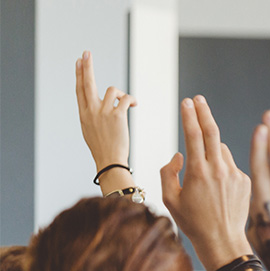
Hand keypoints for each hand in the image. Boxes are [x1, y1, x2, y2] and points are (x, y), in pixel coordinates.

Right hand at [76, 51, 135, 173]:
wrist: (109, 161)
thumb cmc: (103, 148)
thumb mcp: (90, 130)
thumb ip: (92, 115)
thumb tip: (97, 105)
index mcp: (83, 114)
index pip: (80, 90)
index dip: (79, 75)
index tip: (79, 62)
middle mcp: (91, 111)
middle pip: (87, 83)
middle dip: (87, 67)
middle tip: (86, 53)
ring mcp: (103, 112)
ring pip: (113, 90)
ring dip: (122, 94)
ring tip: (127, 103)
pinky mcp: (117, 115)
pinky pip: (126, 98)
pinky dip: (131, 99)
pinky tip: (134, 105)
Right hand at [160, 96, 252, 270]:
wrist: (222, 241)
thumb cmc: (192, 222)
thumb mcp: (170, 199)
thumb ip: (168, 172)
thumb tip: (179, 155)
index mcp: (198, 173)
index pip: (194, 136)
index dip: (190, 116)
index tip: (187, 102)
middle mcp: (219, 170)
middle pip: (213, 132)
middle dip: (204, 113)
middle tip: (198, 100)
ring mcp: (235, 174)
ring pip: (221, 151)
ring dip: (211, 150)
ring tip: (203, 173)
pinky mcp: (245, 181)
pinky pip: (231, 165)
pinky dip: (222, 167)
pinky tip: (217, 188)